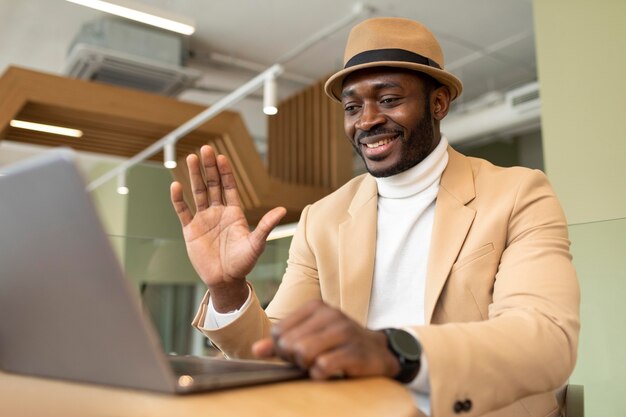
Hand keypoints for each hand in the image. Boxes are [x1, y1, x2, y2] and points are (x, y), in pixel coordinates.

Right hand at [170, 145, 285, 310]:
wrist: (226, 280)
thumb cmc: (243, 263)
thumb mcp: (256, 244)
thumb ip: (266, 226)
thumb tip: (282, 210)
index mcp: (234, 213)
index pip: (229, 186)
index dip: (225, 172)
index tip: (222, 157)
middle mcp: (218, 212)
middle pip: (212, 184)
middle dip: (209, 167)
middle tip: (205, 149)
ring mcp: (203, 220)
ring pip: (198, 192)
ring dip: (194, 175)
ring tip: (191, 158)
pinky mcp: (191, 230)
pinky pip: (183, 211)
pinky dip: (179, 199)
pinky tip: (176, 185)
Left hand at [252, 300, 400, 379]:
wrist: (378, 352)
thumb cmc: (338, 344)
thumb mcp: (310, 336)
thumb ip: (282, 343)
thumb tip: (256, 349)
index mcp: (316, 307)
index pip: (279, 331)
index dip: (280, 349)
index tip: (294, 354)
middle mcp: (330, 314)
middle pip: (289, 343)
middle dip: (293, 359)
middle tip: (307, 362)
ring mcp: (344, 331)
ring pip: (303, 352)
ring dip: (306, 366)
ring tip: (316, 365)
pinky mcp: (354, 352)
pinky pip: (322, 367)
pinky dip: (320, 374)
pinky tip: (329, 371)